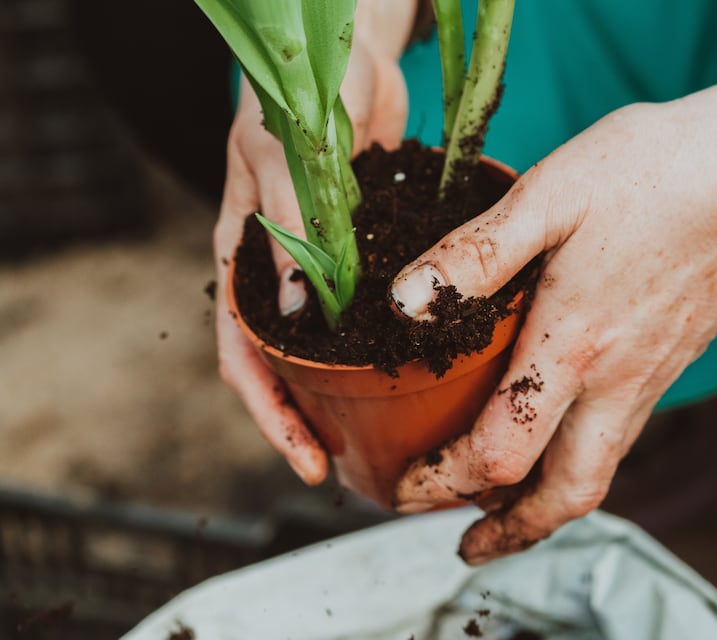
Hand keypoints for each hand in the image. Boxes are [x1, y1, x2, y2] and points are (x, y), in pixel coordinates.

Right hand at [212, 0, 414, 483]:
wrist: (350, 54)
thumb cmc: (301, 95)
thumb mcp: (285, 160)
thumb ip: (291, 230)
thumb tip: (298, 313)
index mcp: (242, 258)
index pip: (243, 356)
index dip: (270, 416)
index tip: (306, 461)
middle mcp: (280, 272)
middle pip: (286, 365)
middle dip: (312, 419)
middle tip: (355, 464)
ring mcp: (323, 265)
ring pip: (330, 345)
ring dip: (350, 389)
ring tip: (391, 431)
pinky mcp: (364, 251)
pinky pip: (371, 308)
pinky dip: (386, 340)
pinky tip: (423, 363)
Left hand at [390, 8, 716, 562]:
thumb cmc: (652, 170)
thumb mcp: (549, 196)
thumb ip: (475, 256)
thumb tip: (403, 304)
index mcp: (575, 344)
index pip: (501, 454)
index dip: (443, 484)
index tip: (405, 490)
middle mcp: (618, 379)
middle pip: (564, 496)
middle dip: (508, 533)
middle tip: (465, 545)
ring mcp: (652, 376)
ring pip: (597, 473)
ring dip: (543, 506)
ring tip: (501, 509)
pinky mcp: (671, 361)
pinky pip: (621, 436)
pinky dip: (577, 460)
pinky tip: (555, 433)